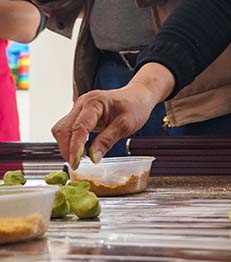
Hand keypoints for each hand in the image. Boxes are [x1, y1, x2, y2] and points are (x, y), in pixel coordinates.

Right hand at [51, 63, 173, 166]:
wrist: (138, 96)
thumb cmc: (135, 107)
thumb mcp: (126, 125)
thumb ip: (107, 140)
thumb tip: (93, 158)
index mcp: (94, 102)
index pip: (79, 127)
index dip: (75, 147)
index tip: (76, 163)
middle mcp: (82, 103)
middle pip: (63, 128)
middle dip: (66, 148)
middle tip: (76, 165)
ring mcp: (79, 108)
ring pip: (62, 129)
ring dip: (66, 145)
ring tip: (78, 159)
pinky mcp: (79, 114)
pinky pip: (67, 129)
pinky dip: (70, 141)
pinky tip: (79, 151)